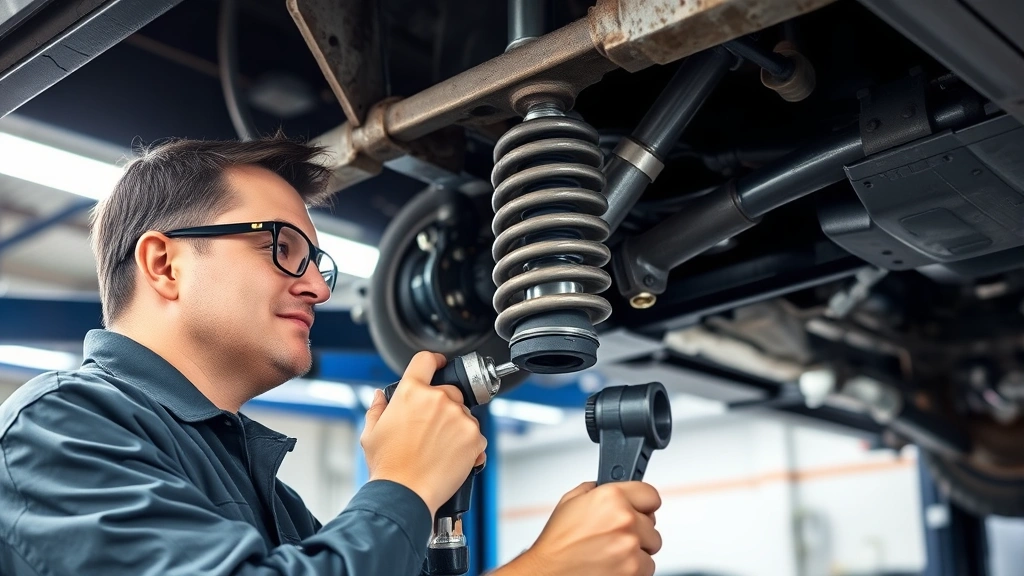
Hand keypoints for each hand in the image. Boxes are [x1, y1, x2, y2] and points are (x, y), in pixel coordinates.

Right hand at [360, 351, 486, 516]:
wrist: (406, 494)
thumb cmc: (388, 467)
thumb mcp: (371, 433)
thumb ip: (378, 409)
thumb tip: (380, 396)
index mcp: (411, 392)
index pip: (426, 360)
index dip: (434, 360)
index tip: (439, 363)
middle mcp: (437, 399)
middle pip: (449, 390)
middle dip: (444, 406)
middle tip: (433, 430)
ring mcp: (458, 416)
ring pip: (463, 413)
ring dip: (457, 426)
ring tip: (440, 449)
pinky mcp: (474, 436)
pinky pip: (476, 434)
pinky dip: (469, 444)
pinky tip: (452, 457)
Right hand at [495, 482, 661, 575]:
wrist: (548, 573)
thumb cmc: (557, 543)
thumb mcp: (570, 502)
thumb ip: (596, 490)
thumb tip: (608, 485)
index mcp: (611, 497)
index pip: (651, 495)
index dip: (642, 503)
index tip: (638, 509)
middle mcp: (624, 519)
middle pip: (652, 523)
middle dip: (638, 529)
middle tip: (614, 536)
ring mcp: (631, 546)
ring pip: (651, 546)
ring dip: (637, 549)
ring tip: (611, 552)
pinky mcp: (634, 570)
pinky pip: (648, 566)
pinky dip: (634, 568)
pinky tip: (614, 565)